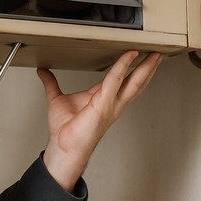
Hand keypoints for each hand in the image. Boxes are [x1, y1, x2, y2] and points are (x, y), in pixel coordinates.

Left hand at [38, 51, 161, 191]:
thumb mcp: (56, 98)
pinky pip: (115, 81)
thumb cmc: (65, 129)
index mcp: (102, 99)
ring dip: (146, 68)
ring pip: (134, 83)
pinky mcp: (104, 105)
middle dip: (148, 68)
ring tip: (155, 55)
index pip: (121, 80)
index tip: (136, 55)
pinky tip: (129, 56)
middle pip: (136, 82)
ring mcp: (111, 104)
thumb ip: (51, 83)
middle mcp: (111, 102)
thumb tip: (42, 71)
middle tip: (158, 53)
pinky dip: (122, 67)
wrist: (63, 146)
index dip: (129, 68)